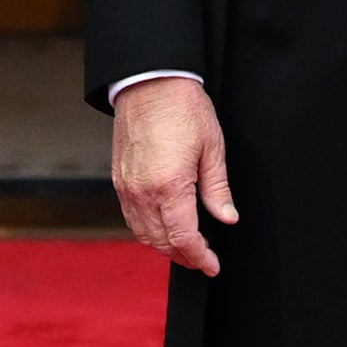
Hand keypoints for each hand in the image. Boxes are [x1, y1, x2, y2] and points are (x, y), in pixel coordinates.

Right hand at [111, 77, 237, 275]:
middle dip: (183, 256)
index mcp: (170, 185)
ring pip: (143, 234)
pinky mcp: (118, 179)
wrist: (149, 82)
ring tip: (185, 248)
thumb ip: (217, 189)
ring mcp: (127, 187)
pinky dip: (147, 230)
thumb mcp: (212, 147)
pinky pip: (131, 217)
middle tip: (203, 259)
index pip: (184, 238)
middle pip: (161, 242)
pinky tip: (163, 227)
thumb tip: (227, 218)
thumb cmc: (183, 108)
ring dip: (164, 246)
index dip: (200, 257)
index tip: (212, 265)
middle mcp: (143, 191)